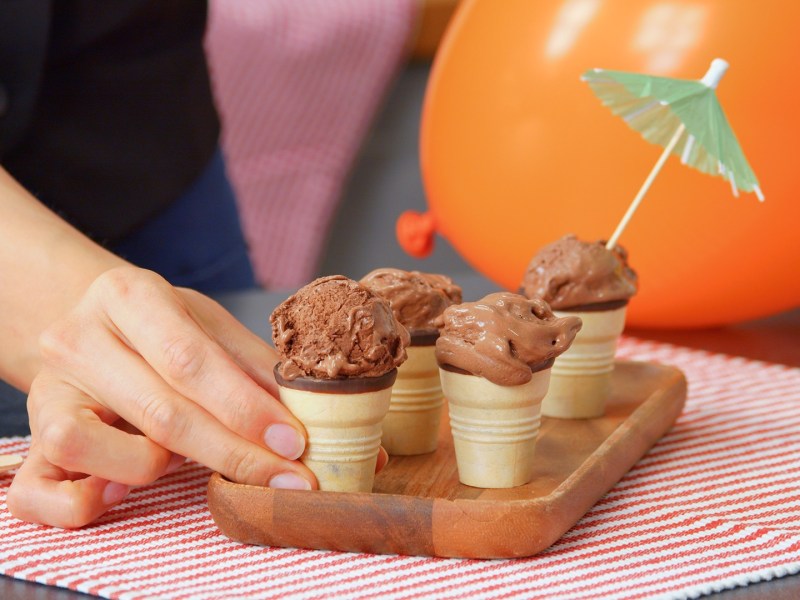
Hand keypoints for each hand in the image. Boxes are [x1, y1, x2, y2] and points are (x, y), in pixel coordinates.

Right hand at [7, 266, 315, 526]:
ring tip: (182, 463)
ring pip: (85, 442)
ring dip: (150, 468)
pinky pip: (37, 489)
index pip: (189, 359)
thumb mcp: (206, 324)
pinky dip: (81, 501)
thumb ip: (250, 363)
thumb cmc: (158, 328)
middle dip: (232, 452)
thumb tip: (302, 408)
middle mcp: (78, 338)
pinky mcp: (32, 434)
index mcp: (128, 295)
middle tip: (285, 476)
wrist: (88, 323)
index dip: (244, 407)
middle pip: (159, 409)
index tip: (293, 441)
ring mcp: (46, 388)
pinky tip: (120, 492)